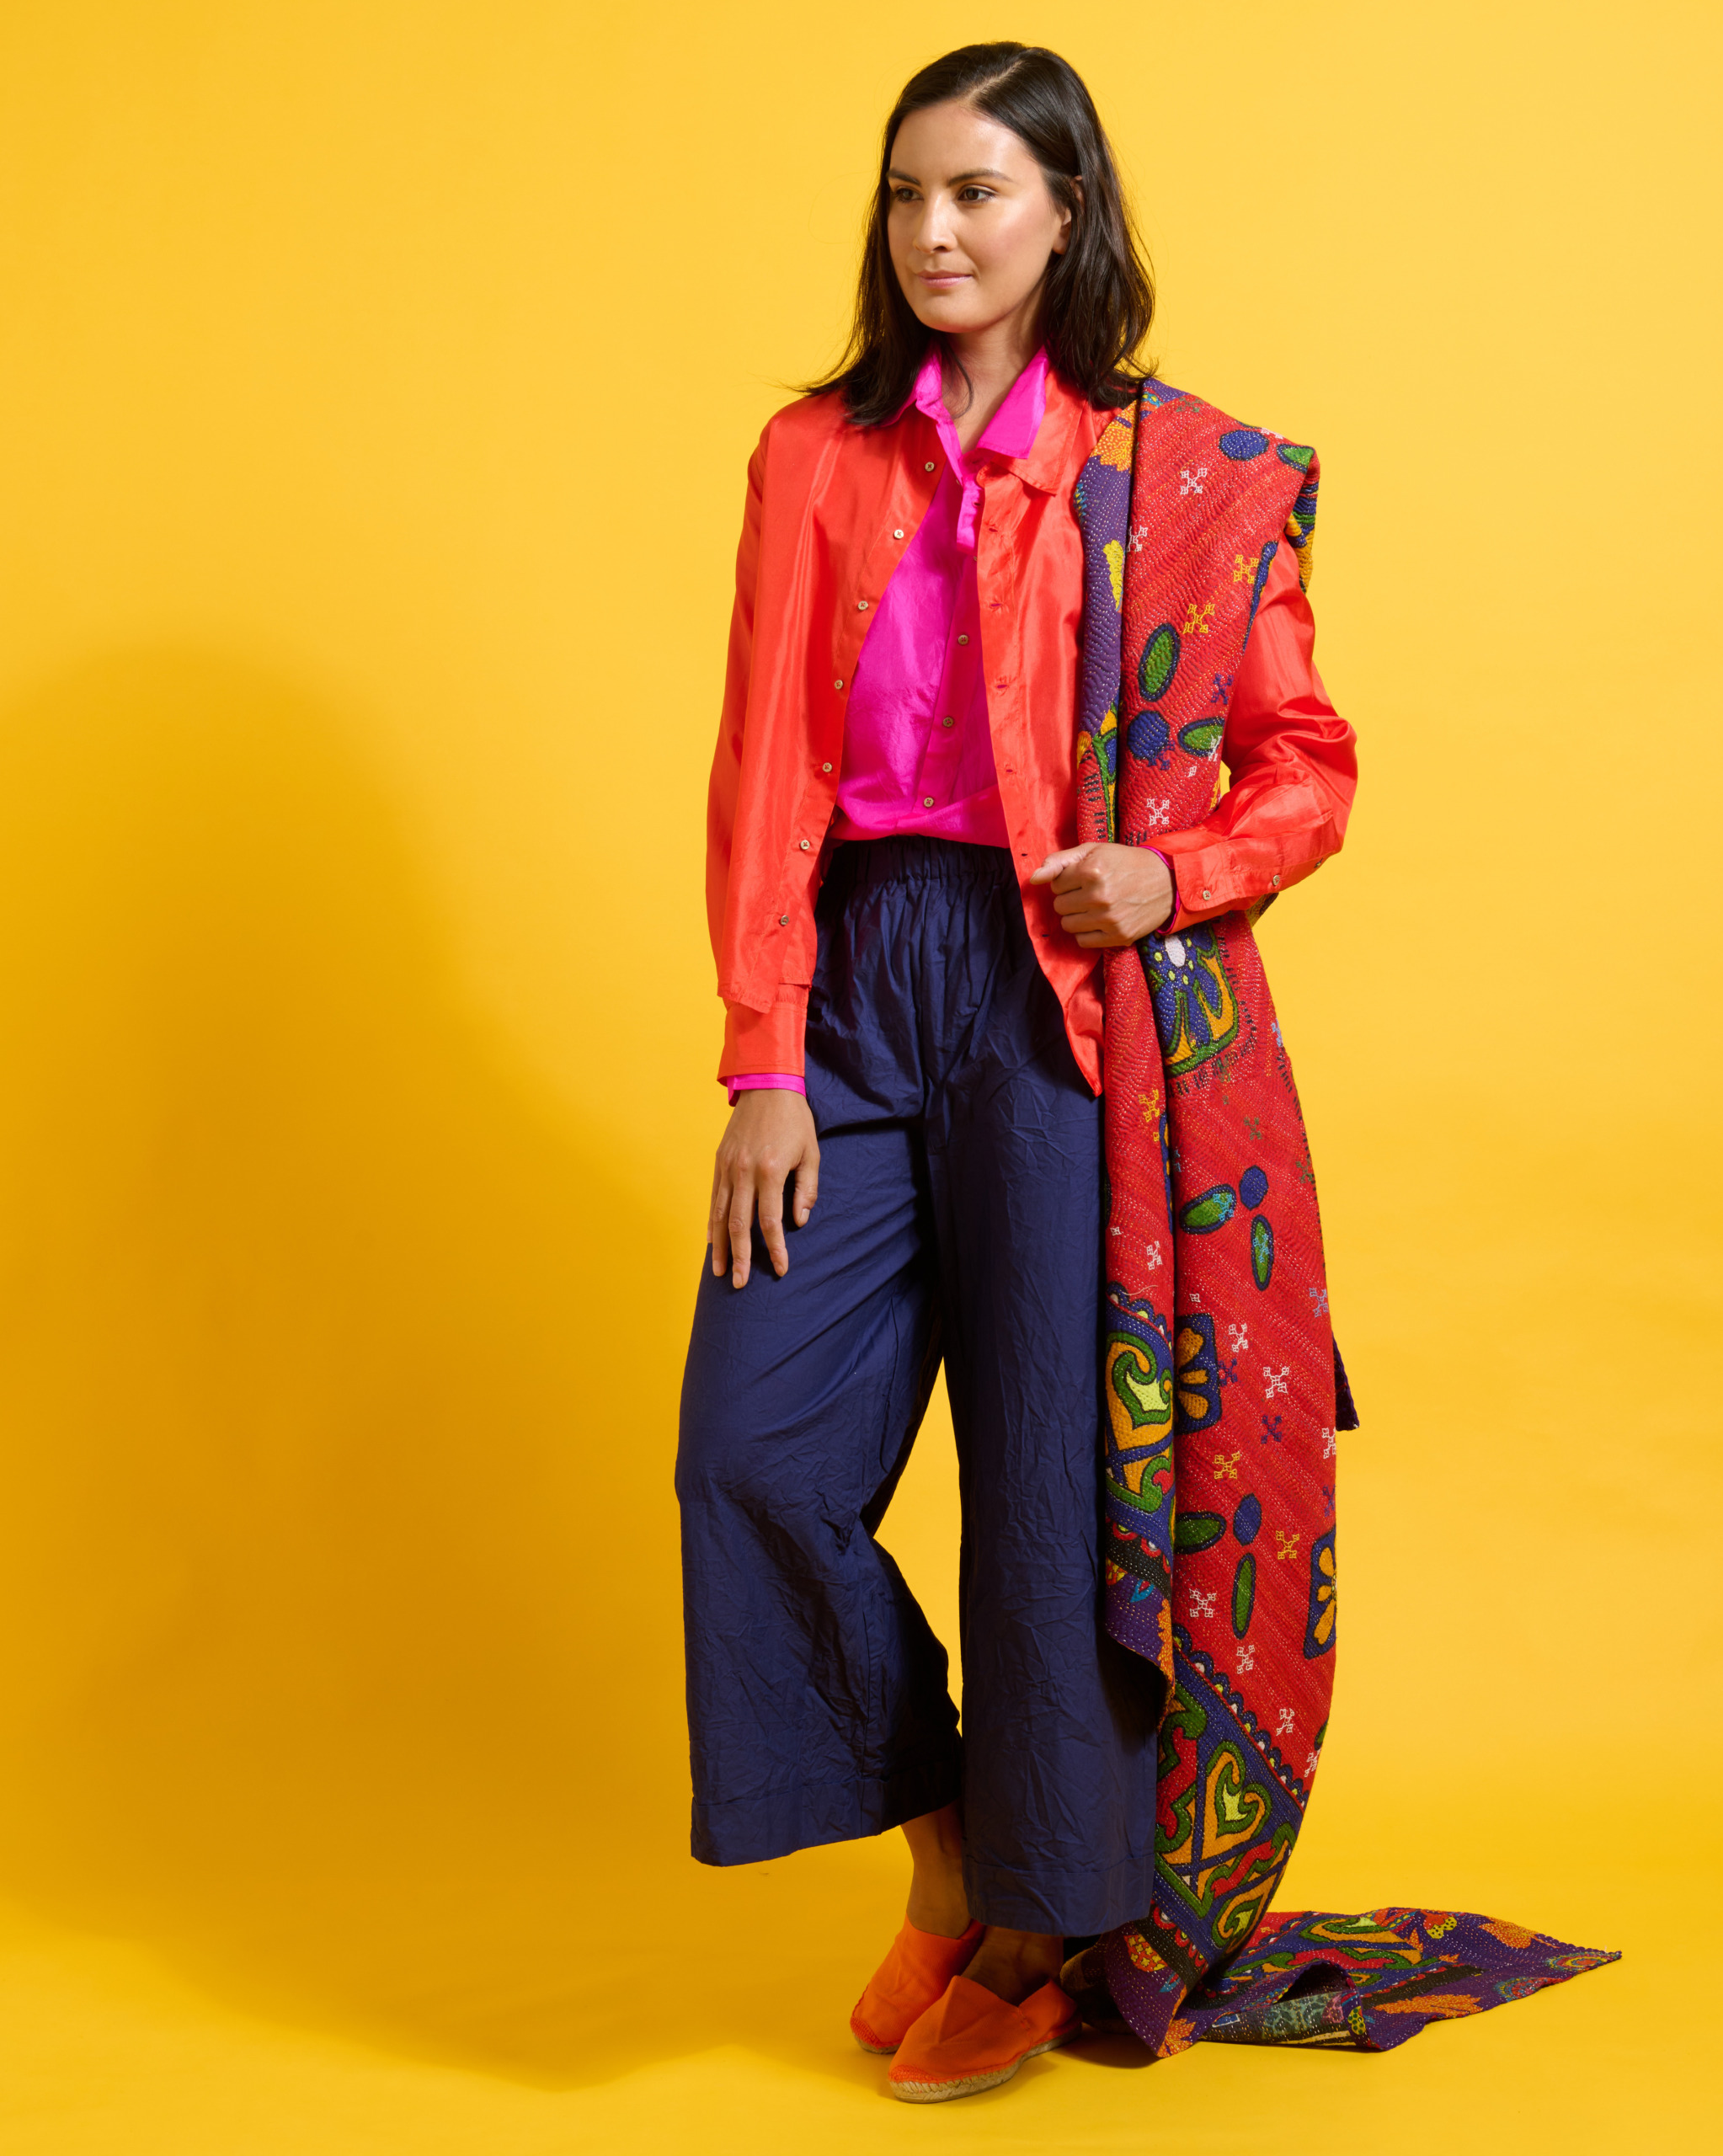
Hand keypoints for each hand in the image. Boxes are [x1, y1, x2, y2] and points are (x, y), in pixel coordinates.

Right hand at [709, 1090, 820, 1288]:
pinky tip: (712, 1241)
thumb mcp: (811, 1153)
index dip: (775, 1249)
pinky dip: (711, 1222)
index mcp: (770, 1171)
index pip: (770, 1221)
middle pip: (738, 1225)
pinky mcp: (719, 1161)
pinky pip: (713, 1198)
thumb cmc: (795, 1121)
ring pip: (719, 1215)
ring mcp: (728, 1167)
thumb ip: (806, 1190)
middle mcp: (744, 1172)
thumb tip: (797, 1222)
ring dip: (720, 1247)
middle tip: (740, 1283)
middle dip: (740, 1258)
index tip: (780, 1269)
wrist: (767, 1085)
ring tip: (720, 1271)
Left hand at [1031, 842, 1173, 945]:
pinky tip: (1099, 921)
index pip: (1055, 885)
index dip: (1067, 881)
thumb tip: (1034, 878)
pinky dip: (1087, 933)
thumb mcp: (1094, 851)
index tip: (1083, 878)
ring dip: (1077, 917)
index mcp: (1092, 870)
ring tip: (1094, 907)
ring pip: (1068, 925)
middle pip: (1059, 906)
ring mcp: (1109, 918)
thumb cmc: (1126, 863)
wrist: (1167, 881)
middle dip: (1070, 899)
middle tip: (1089, 892)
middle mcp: (1099, 895)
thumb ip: (1060, 861)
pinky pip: (1082, 941)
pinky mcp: (1118, 936)